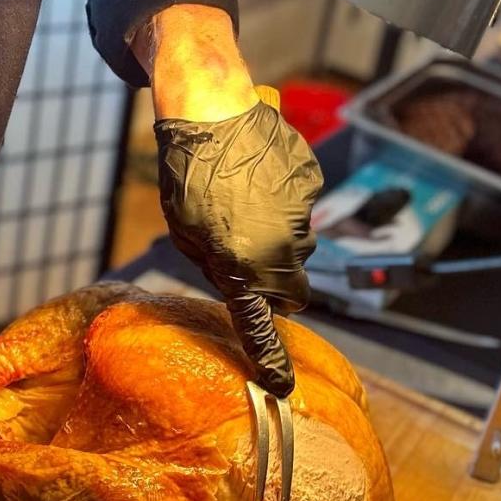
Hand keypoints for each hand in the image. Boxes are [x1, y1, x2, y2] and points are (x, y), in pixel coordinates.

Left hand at [135, 6, 321, 395]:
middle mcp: (278, 250)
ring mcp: (300, 216)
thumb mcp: (189, 236)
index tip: (283, 387)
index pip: (260, 326)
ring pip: (300, 246)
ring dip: (280, 238)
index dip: (272, 360)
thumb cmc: (188, 179)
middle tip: (250, 258)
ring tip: (247, 203)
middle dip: (280, 284)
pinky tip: (260, 178)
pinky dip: (286, 201)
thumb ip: (220, 268)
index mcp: (241, 268)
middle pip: (295, 289)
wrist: (209, 114)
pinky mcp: (312, 184)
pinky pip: (304, 207)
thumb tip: (245, 285)